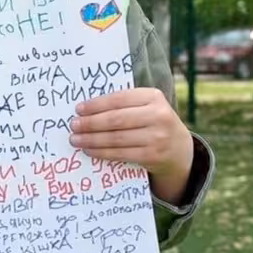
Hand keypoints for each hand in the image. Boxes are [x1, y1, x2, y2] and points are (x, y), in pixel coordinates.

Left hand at [69, 88, 193, 197]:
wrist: (179, 148)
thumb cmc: (153, 122)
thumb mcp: (146, 106)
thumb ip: (124, 104)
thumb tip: (86, 109)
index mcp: (154, 96)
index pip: (119, 99)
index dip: (96, 104)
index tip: (78, 109)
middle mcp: (158, 115)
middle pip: (116, 119)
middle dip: (91, 123)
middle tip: (74, 126)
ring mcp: (157, 137)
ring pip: (116, 138)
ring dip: (92, 140)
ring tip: (76, 139)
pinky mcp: (153, 156)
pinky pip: (121, 154)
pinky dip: (102, 152)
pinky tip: (89, 150)